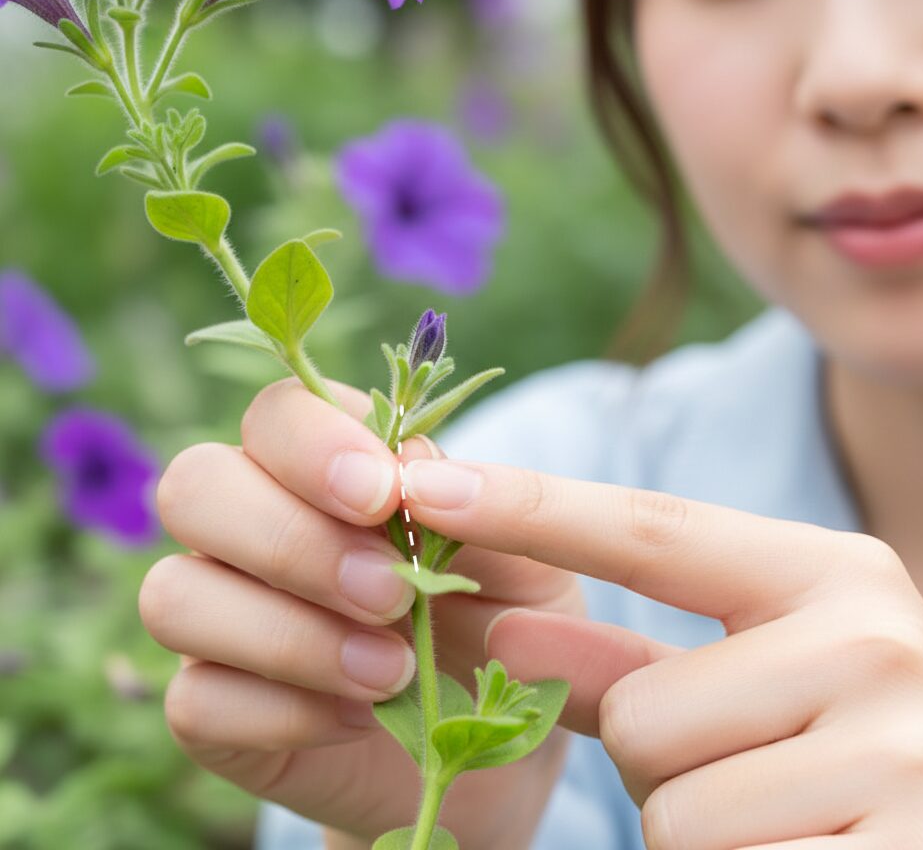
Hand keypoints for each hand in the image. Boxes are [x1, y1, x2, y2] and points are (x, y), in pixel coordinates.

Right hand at [139, 378, 582, 845]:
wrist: (487, 736)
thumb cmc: (502, 618)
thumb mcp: (524, 558)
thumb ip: (480, 503)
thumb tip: (414, 476)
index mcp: (324, 465)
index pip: (275, 413)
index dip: (313, 445)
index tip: (383, 497)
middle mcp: (252, 526)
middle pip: (193, 486)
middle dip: (291, 540)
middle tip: (388, 594)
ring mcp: (219, 617)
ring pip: (172, 594)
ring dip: (288, 635)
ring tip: (393, 670)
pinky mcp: (210, 708)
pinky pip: (194, 699)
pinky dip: (284, 711)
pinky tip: (357, 719)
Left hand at [402, 456, 922, 847]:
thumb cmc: (859, 753)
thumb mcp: (757, 684)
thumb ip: (625, 657)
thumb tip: (498, 622)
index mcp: (835, 573)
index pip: (651, 528)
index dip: (528, 506)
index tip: (419, 480)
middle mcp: (876, 641)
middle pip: (643, 713)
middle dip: (666, 765)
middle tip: (764, 775)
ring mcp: (903, 754)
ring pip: (673, 809)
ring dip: (701, 834)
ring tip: (794, 823)